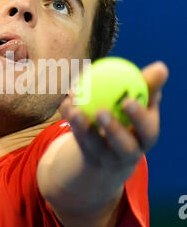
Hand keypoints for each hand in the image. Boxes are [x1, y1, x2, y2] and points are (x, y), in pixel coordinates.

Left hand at [59, 61, 168, 181]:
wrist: (112, 145)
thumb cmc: (130, 114)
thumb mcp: (141, 101)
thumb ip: (149, 85)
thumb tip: (160, 67)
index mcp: (146, 137)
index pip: (147, 130)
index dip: (139, 117)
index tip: (128, 100)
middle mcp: (130, 152)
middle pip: (124, 146)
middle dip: (113, 130)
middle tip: (101, 111)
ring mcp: (108, 158)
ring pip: (96, 146)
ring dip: (84, 127)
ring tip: (74, 109)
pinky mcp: (89, 157)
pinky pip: (78, 139)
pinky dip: (70, 121)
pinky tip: (66, 103)